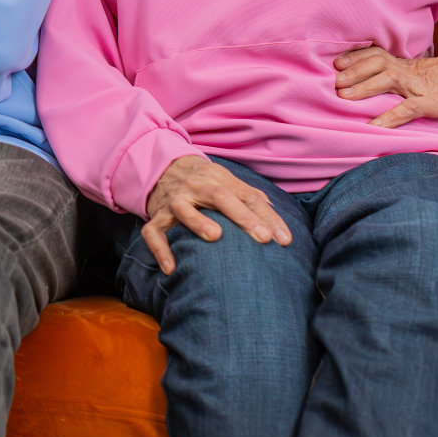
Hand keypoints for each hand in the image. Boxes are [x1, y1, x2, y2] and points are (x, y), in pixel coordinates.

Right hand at [141, 156, 292, 274]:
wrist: (162, 167)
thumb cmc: (205, 182)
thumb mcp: (227, 182)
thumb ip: (251, 198)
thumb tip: (277, 222)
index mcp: (219, 179)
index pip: (247, 195)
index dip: (267, 217)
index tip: (284, 239)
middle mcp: (196, 187)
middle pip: (219, 197)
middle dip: (242, 216)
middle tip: (263, 237)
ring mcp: (174, 200)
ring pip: (182, 207)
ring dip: (198, 220)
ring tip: (215, 236)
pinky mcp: (157, 216)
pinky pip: (153, 232)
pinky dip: (160, 249)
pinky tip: (171, 269)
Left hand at [334, 47, 437, 127]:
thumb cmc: (434, 78)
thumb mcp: (410, 70)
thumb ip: (388, 71)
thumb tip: (359, 78)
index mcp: (399, 63)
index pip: (374, 54)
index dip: (354, 57)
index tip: (335, 63)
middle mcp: (405, 71)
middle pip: (376, 63)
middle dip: (353, 71)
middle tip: (334, 82)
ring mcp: (416, 86)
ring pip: (388, 80)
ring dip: (365, 87)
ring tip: (345, 96)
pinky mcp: (429, 103)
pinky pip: (407, 109)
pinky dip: (390, 117)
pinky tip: (375, 125)